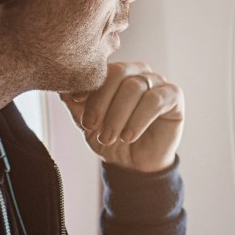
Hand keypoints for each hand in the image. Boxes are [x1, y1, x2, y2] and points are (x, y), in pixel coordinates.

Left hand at [59, 62, 183, 172]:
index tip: (76, 101)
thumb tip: (60, 87)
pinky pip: (155, 99)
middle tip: (91, 126)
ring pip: (135, 87)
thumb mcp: (88, 123)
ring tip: (109, 137)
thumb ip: (76, 104)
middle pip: (119, 73)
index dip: (88, 84)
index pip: (102, 68)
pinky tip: (129, 136)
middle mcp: (138, 72)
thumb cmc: (112, 139)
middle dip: (102, 102)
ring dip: (118, 115)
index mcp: (117, 72)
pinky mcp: (174, 96)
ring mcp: (158, 81)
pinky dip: (139, 119)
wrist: (135, 165)